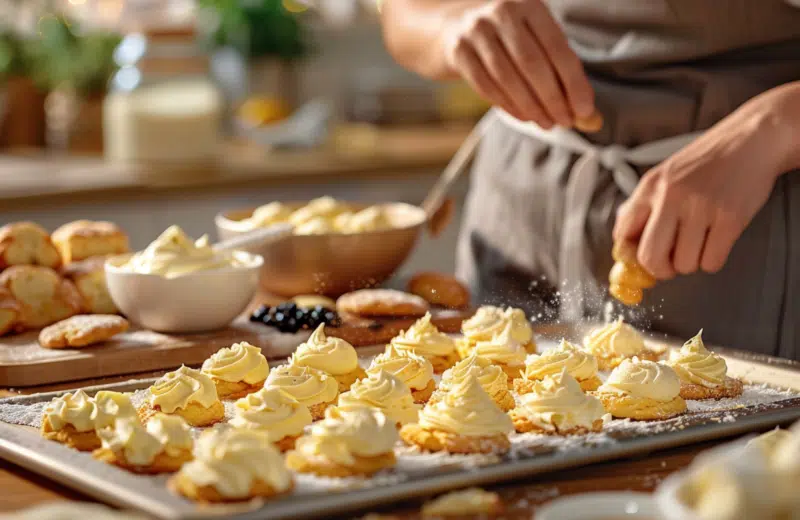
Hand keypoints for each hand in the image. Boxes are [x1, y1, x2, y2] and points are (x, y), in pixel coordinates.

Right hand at [441, 0, 594, 127]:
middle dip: (553, 98)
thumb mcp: (533, 41)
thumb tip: (589, 115)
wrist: (452, 31)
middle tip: (565, 121)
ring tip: (546, 123)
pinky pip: (486, 85)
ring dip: (531, 106)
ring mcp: (477, 30)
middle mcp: (503, 12)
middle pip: (533, 63)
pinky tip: (523, 116)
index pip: (558, 47)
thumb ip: (560, 72)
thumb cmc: (505, 41)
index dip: (573, 82)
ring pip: (509, 77)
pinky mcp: (458, 50)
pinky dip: (508, 105)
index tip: (584, 110)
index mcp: (530, 5)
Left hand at [613, 90, 795, 279]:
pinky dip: (713, 260)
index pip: (622, 234)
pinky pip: (711, 262)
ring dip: (692, 263)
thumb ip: (645, 206)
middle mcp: (670, 197)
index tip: (640, 261)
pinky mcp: (729, 218)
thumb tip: (626, 243)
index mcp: (650, 187)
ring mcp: (700, 208)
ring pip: (684, 264)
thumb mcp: (665, 176)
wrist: (751, 139)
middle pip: (649, 257)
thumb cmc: (709, 160)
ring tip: (699, 243)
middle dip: (660, 270)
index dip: (629, 256)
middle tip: (670, 265)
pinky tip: (716, 242)